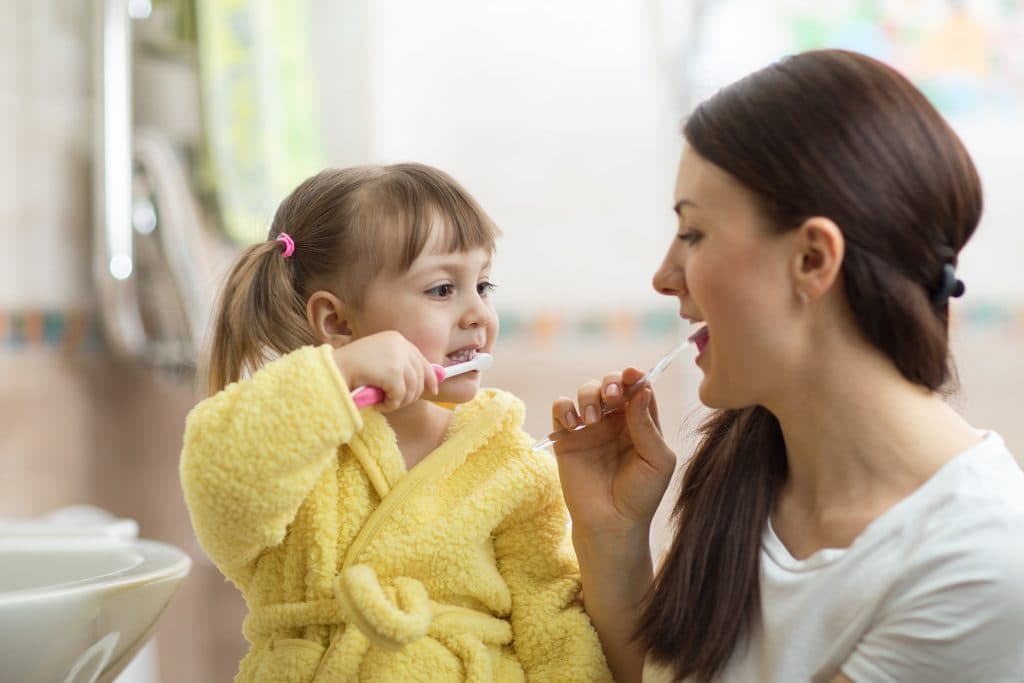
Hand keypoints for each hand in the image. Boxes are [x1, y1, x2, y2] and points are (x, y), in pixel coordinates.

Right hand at [332, 331, 439, 411]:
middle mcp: (400, 345)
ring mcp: (398, 358)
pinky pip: (400, 397)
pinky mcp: (394, 373)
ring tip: (384, 402)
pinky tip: (379, 403)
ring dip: (398, 401)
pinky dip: (390, 405)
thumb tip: (428, 382)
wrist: (332, 369)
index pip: (421, 359)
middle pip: (420, 376)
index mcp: (396, 339)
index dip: (429, 376)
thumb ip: (399, 366)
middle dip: (412, 394)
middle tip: (396, 402)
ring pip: (412, 389)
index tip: (433, 390)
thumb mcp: (379, 360)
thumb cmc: (351, 368)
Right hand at [551, 367, 676, 537]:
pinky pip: (561, 408)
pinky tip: (573, 423)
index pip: (638, 388)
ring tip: (589, 420)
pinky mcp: (567, 438)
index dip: (635, 377)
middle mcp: (616, 421)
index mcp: (640, 422)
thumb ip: (648, 426)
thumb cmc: (641, 496)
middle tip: (611, 396)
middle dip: (610, 381)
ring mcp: (590, 428)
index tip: (632, 375)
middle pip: (611, 383)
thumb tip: (641, 389)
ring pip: (586, 390)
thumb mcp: (657, 461)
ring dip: (588, 396)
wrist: (611, 524)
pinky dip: (564, 407)